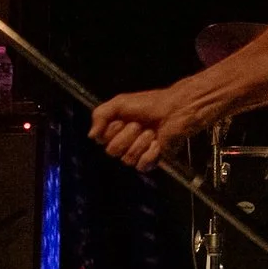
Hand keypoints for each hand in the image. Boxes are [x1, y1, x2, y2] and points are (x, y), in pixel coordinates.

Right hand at [88, 83, 215, 172]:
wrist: (176, 110)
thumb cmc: (151, 103)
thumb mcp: (120, 102)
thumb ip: (100, 115)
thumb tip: (91, 135)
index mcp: (115, 129)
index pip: (100, 140)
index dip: (111, 131)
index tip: (122, 120)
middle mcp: (124, 142)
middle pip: (112, 151)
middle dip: (127, 136)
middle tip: (139, 125)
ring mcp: (138, 152)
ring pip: (127, 159)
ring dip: (141, 143)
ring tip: (152, 132)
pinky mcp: (151, 160)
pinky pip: (142, 165)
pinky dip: (150, 153)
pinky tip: (158, 143)